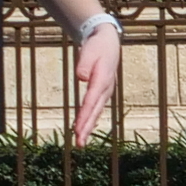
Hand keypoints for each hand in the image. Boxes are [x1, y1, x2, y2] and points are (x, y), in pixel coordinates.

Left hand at [66, 14, 123, 143]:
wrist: (107, 41)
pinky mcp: (102, 92)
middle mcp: (106, 89)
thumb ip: (85, 63)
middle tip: (79, 143)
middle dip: (87, 127)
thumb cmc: (97, 46)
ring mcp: (105, 91)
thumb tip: (81, 77)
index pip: (91, 101)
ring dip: (88, 126)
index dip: (85, 115)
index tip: (77, 129)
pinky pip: (95, 108)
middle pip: (95, 111)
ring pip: (96, 112)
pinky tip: (83, 128)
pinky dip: (89, 118)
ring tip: (80, 142)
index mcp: (103, 80)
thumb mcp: (90, 50)